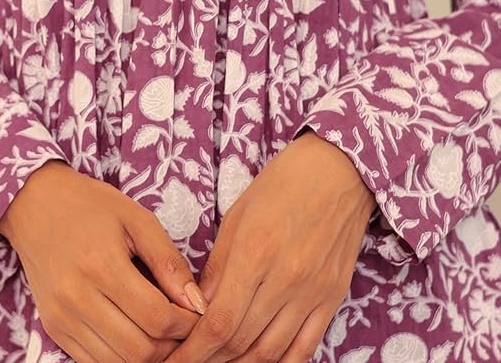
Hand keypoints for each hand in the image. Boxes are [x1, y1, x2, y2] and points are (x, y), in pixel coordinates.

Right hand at [0, 159, 203, 361]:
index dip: (186, 324)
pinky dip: (120, 358)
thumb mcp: (136, 218)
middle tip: (183, 326)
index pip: (157, 317)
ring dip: (147, 356)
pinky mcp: (52, 328)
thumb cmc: (90, 205)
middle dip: (171, 345)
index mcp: (102, 265)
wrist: (35, 204)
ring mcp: (61, 318)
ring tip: (161, 332)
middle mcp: (77, 298)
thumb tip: (196, 303)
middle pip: (139, 350)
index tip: (196, 313)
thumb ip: (168, 261)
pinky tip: (133, 334)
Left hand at [163, 130, 375, 362]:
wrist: (340, 169)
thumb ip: (218, 265)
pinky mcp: (332, 298)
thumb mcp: (238, 214)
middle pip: (241, 342)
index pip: (219, 321)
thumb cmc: (283, 183)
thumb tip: (197, 307)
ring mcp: (313, 292)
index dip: (193, 350)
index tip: (173, 359)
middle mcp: (286, 278)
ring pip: (270, 353)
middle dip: (209, 360)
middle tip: (187, 362)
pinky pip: (305, 349)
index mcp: (255, 251)